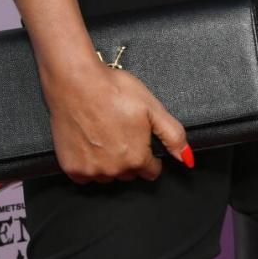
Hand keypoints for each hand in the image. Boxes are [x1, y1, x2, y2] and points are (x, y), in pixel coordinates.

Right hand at [41, 61, 193, 184]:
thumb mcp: (153, 108)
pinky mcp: (71, 168)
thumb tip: (187, 159)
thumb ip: (173, 136)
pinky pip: (85, 176)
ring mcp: (91, 171)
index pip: (152, 171)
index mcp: (137, 158)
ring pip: (108, 176)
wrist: (76, 82)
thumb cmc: (114, 91)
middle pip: (130, 174)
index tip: (143, 140)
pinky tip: (90, 141)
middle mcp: (114, 170)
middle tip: (123, 131)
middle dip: (130, 158)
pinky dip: (89, 164)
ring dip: (110, 162)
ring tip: (105, 134)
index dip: (151, 156)